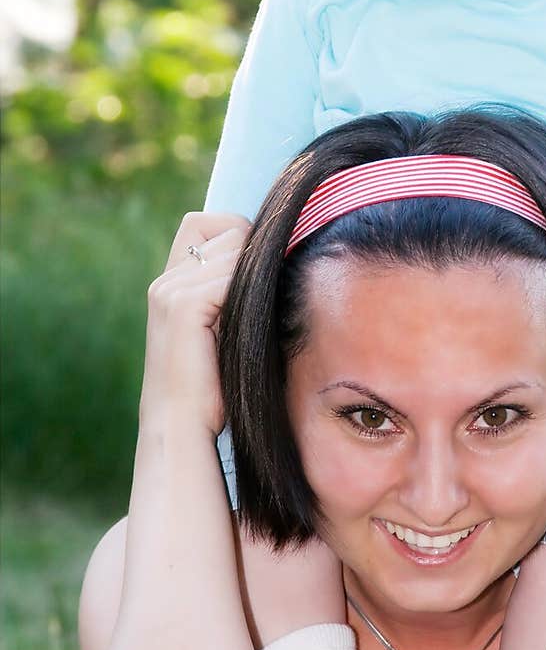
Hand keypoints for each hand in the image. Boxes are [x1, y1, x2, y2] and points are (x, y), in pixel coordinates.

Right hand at [139, 212, 250, 436]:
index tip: (255, 281)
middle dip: (253, 258)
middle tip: (255, 308)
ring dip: (255, 280)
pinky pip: (233, 275)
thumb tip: (276, 258)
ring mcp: (170, 290)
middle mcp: (166, 281)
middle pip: (229, 229)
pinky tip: (245, 328)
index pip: (205, 222)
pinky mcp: (182, 304)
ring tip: (249, 324)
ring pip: (236, 247)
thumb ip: (233, 293)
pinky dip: (249, 296)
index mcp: (171, 284)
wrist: (182, 427)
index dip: (237, 238)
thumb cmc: (212, 389)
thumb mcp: (223, 330)